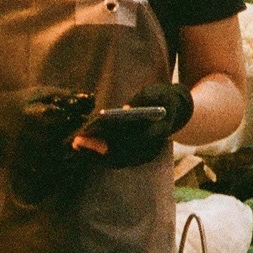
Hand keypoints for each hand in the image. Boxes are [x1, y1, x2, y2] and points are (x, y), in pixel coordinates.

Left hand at [77, 83, 196, 166]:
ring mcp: (145, 155)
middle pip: (122, 153)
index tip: (93, 132)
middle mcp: (152, 148)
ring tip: (77, 144)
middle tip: (77, 141)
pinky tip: (86, 147)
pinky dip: (100, 155)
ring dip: (96, 154)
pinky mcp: (137, 157)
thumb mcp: (158, 92)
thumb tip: (125, 109)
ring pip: (118, 160)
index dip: (112, 137)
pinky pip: (117, 160)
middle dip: (97, 148)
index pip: (133, 140)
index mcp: (158, 132)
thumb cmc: (163, 98)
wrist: (176, 112)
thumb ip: (144, 99)